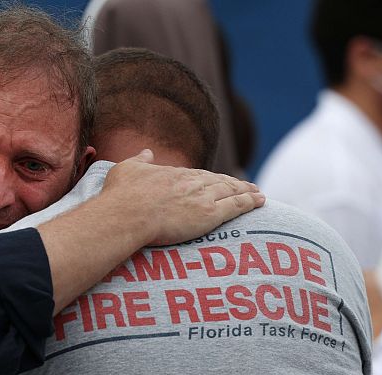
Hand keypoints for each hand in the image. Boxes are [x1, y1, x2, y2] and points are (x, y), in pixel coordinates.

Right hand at [101, 149, 264, 245]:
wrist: (127, 215)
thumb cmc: (121, 195)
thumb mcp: (126, 169)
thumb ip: (140, 160)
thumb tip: (147, 152)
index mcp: (173, 174)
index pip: (198, 175)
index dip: (211, 178)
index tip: (219, 180)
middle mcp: (191, 182)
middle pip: (218, 181)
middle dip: (234, 183)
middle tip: (247, 185)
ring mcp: (202, 198)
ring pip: (231, 191)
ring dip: (246, 191)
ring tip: (257, 193)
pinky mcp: (209, 214)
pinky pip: (236, 206)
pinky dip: (250, 202)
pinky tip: (260, 200)